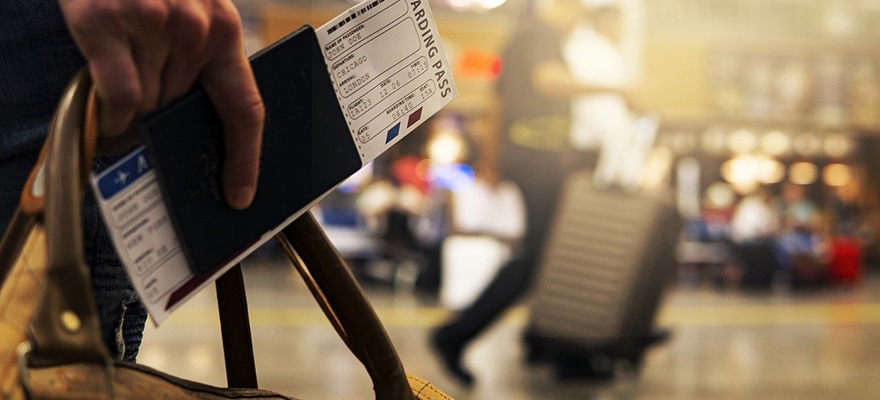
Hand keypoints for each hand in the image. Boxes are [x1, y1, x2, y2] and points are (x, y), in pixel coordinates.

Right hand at [59, 0, 263, 209]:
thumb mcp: (193, 14)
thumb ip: (200, 64)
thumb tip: (190, 129)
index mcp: (224, 31)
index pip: (245, 109)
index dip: (245, 159)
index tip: (239, 195)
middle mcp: (193, 30)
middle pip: (179, 112)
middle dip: (162, 112)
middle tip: (147, 92)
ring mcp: (150, 26)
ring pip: (145, 107)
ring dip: (132, 106)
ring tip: (124, 69)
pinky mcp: (104, 22)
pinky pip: (115, 96)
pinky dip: (109, 109)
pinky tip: (106, 101)